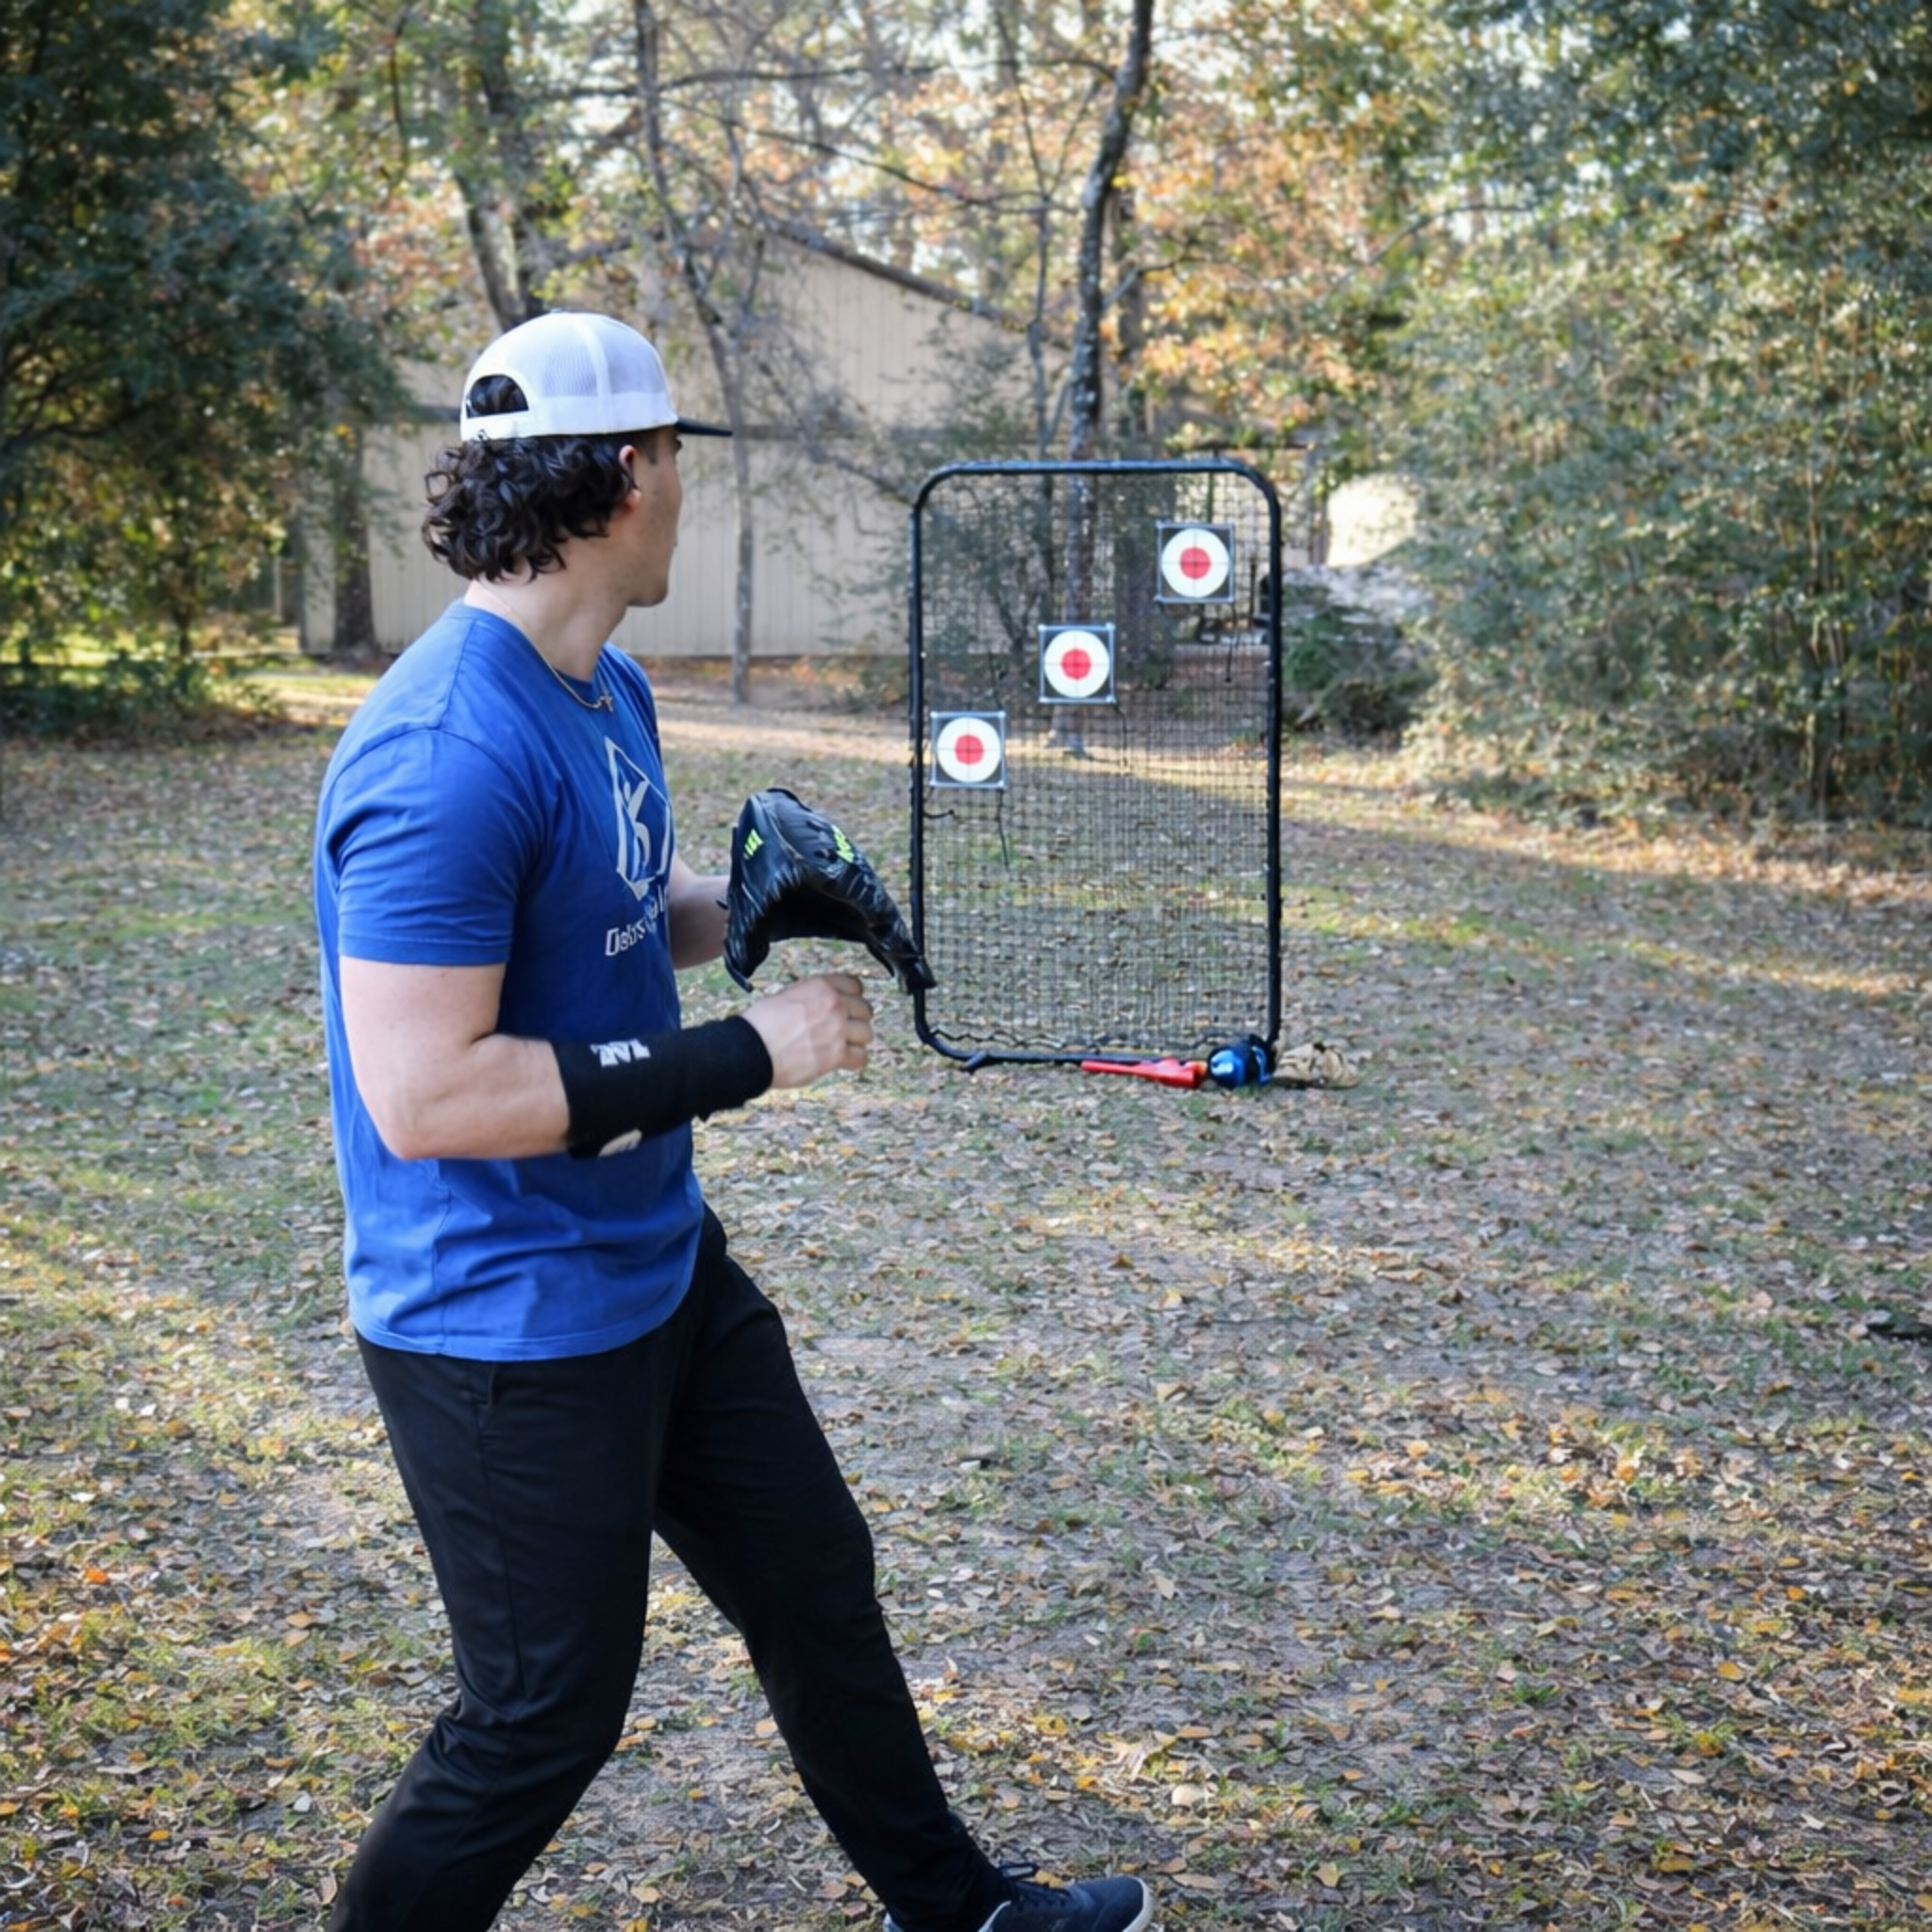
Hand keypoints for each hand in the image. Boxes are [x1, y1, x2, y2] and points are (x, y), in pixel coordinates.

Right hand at [742, 972, 873, 1088]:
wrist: (751, 1049)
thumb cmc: (760, 1024)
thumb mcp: (786, 995)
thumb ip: (811, 998)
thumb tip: (820, 1006)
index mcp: (821, 986)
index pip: (855, 985)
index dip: (852, 997)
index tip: (848, 1005)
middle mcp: (834, 1005)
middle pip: (865, 1009)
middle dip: (856, 1018)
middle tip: (845, 1027)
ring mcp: (837, 1029)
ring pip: (866, 1033)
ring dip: (856, 1040)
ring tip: (843, 1045)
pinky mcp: (836, 1055)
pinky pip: (861, 1057)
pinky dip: (854, 1059)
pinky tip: (844, 1059)